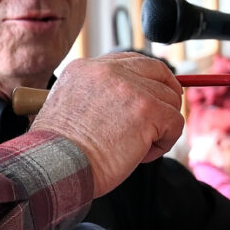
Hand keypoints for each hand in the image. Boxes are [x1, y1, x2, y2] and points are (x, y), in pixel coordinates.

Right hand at [31, 52, 184, 190]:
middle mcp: (107, 71)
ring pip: (169, 100)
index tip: (152, 98)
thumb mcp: (70, 109)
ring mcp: (129, 88)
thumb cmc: (59, 153)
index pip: (130, 61)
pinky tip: (141, 156)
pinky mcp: (147, 110)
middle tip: (163, 120)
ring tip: (136, 149)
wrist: (54, 168)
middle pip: (157, 71)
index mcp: (85, 69)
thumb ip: (97, 98)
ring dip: (159, 127)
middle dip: (167, 95)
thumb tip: (128, 107)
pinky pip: (175, 122)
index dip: (147, 80)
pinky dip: (164, 143)